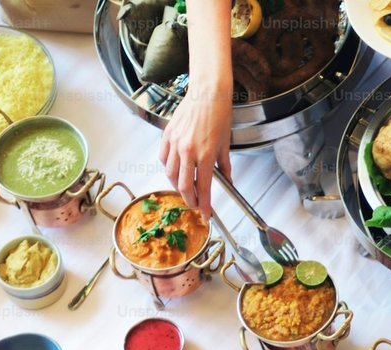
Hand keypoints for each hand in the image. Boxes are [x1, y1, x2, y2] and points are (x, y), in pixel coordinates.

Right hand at [159, 81, 231, 216]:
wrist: (207, 93)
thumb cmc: (219, 115)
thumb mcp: (226, 144)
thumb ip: (225, 166)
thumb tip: (227, 181)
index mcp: (205, 155)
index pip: (202, 187)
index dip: (204, 204)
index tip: (205, 214)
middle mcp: (188, 151)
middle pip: (182, 185)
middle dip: (189, 199)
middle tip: (195, 205)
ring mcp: (175, 143)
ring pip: (170, 173)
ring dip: (177, 185)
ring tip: (185, 188)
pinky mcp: (167, 135)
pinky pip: (163, 158)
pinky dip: (168, 167)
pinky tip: (175, 170)